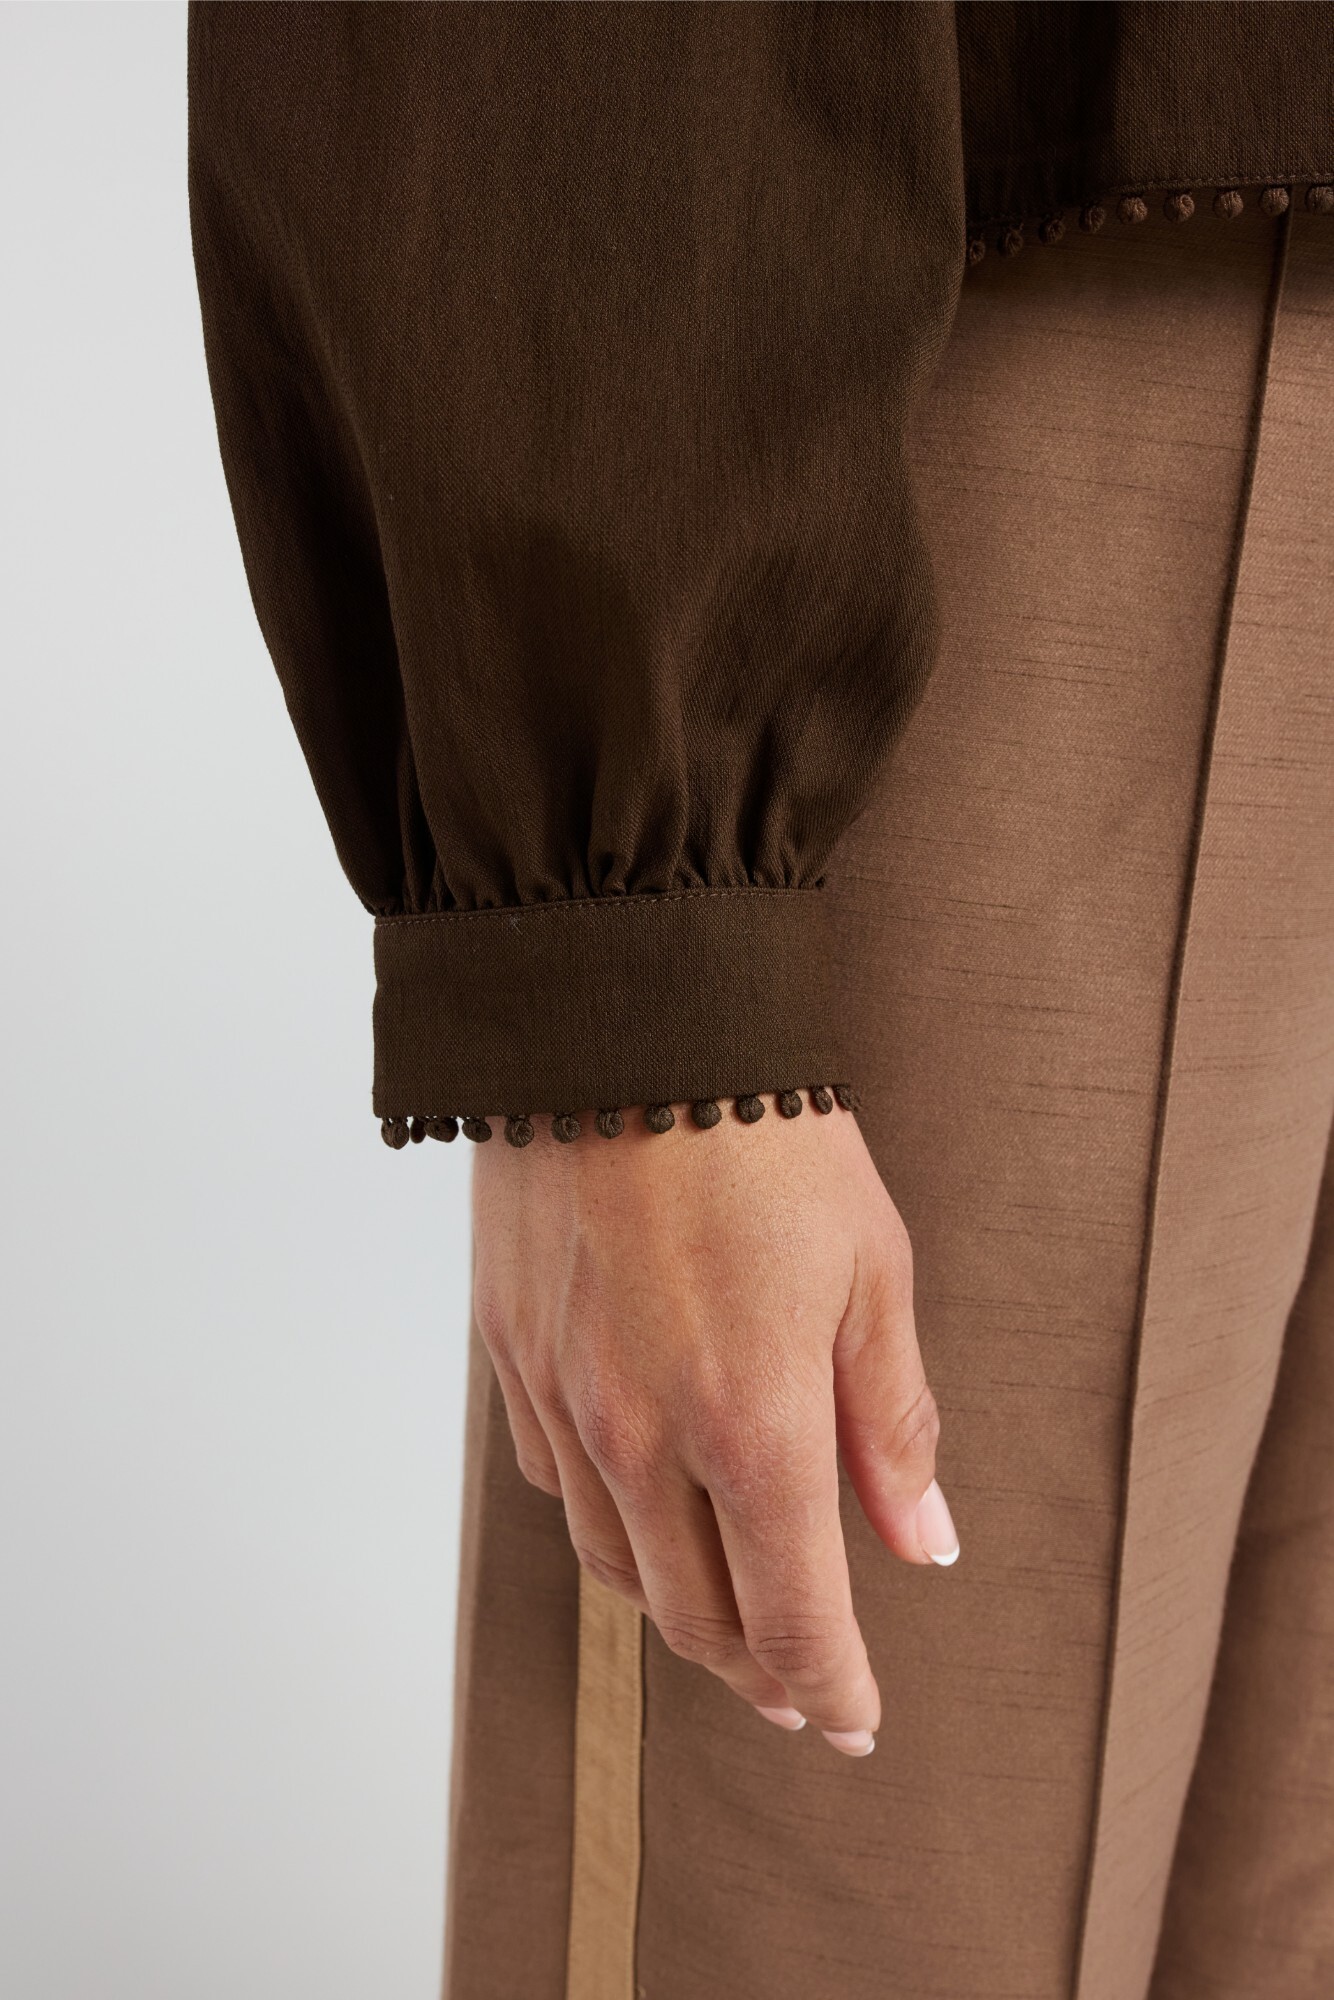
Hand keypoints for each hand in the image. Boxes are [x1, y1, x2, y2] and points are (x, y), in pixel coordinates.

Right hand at [471, 1100, 957, 1757]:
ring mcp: (565, 1401)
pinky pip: (554, 1485)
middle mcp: (642, 1437)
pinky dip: (608, 1531)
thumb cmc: (765, 1134)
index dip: (830, 1684)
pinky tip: (638, 1518)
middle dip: (756, 1671)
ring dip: (677, 1615)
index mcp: (753, 1423)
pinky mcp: (510, 1355)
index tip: (855, 1720)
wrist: (620, 1026)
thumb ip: (891, 1421)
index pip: (793, 1612)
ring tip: (725, 1627)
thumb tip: (922, 1541)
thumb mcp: (871, 1269)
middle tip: (799, 1692)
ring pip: (614, 1565)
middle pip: (695, 1614)